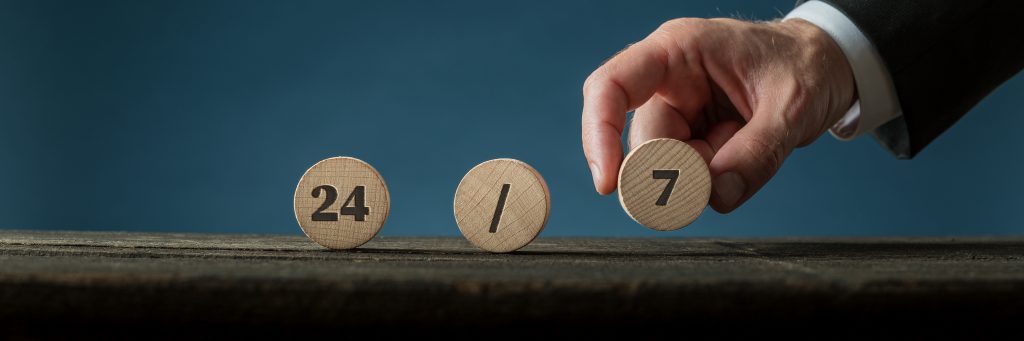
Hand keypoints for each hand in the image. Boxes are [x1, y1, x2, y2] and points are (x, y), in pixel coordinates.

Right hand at [582, 18, 855, 212]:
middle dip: (677, 173)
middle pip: (644, 142)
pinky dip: (714, 180)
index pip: (611, 87)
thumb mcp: (793, 105)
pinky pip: (689, 175)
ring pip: (666, 165)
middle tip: (717, 184)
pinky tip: (743, 156)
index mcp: (679, 50)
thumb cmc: (805, 65)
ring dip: (702, 177)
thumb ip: (757, 153)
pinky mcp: (693, 138)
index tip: (608, 183)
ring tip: (747, 149)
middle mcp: (669, 80)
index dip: (600, 135)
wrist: (828, 67)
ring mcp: (680, 111)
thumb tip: (718, 196)